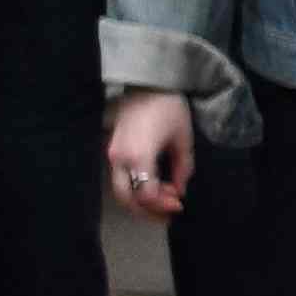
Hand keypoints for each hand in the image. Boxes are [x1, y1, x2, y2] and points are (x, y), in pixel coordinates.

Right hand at [102, 92, 195, 219]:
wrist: (146, 82)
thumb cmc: (168, 107)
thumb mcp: (183, 139)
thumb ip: (183, 168)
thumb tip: (180, 190)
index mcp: (138, 155)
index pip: (145, 194)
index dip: (162, 205)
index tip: (179, 204)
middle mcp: (119, 158)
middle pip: (127, 198)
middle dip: (148, 211)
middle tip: (169, 212)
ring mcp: (112, 154)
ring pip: (120, 190)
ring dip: (140, 201)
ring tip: (164, 201)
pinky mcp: (111, 150)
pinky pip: (120, 178)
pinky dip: (135, 188)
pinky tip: (154, 186)